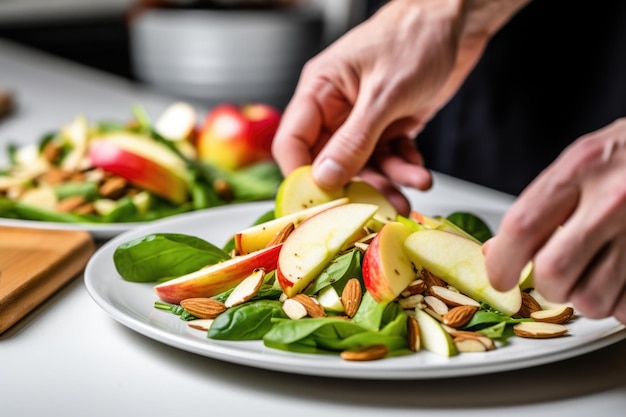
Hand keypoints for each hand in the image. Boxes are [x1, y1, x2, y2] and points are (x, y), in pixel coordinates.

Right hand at [272, 0, 527, 214]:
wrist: (456, 22)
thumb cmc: (415, 39)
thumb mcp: (383, 95)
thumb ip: (353, 140)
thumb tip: (325, 178)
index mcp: (319, 91)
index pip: (292, 143)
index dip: (303, 176)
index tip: (322, 203)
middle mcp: (336, 108)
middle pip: (330, 162)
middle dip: (355, 186)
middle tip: (375, 208)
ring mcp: (363, 119)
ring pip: (363, 165)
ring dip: (386, 182)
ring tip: (408, 196)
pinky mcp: (388, 125)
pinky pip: (389, 157)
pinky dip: (405, 167)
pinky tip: (420, 174)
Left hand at [484, 118, 625, 323]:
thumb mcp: (581, 162)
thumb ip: (540, 206)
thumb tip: (497, 252)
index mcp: (583, 168)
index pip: (523, 227)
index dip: (501, 262)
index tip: (499, 276)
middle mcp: (615, 199)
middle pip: (555, 273)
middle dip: (547, 285)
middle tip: (554, 275)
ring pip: (594, 301)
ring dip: (586, 297)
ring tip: (597, 270)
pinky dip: (620, 305)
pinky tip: (624, 276)